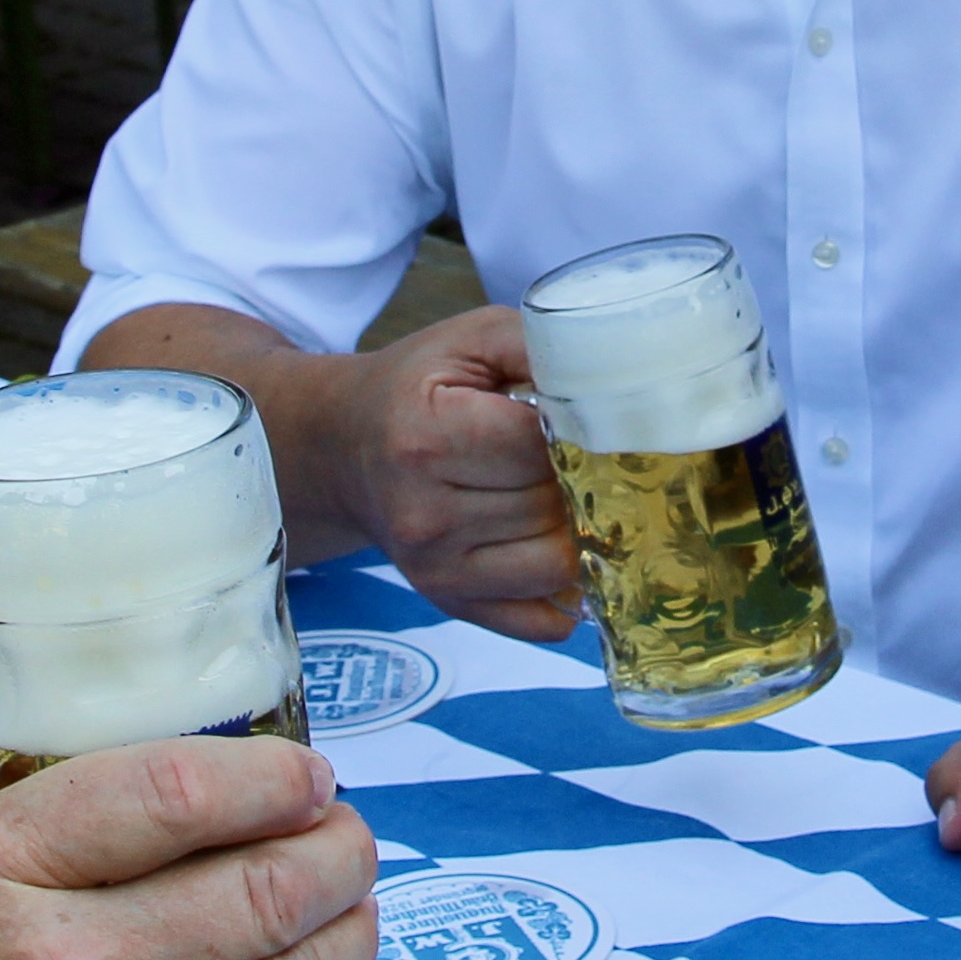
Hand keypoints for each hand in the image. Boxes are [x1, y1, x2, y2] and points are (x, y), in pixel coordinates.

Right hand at [317, 306, 578, 640]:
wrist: (343, 447)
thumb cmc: (416, 387)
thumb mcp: (471, 339)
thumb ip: (543, 345)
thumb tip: (617, 381)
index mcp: (427, 439)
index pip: (541, 449)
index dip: (580, 431)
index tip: (588, 417)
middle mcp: (424, 515)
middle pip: (552, 509)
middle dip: (584, 481)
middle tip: (585, 454)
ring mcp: (435, 569)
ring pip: (559, 565)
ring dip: (580, 532)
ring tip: (573, 496)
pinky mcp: (448, 601)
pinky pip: (541, 621)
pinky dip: (569, 591)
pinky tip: (565, 549)